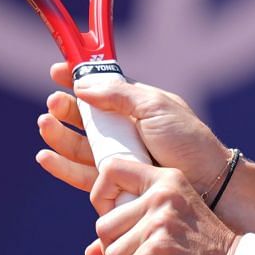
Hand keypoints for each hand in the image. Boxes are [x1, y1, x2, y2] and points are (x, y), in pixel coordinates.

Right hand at [35, 63, 229, 200]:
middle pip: (86, 118)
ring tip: (45, 125)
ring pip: (80, 146)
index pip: (104, 89)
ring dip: (59, 135)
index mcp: (138, 106)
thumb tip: (84, 85)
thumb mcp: (155, 107)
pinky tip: (46, 157)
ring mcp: (120, 157)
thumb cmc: (187, 141)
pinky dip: (62, 166)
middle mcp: (126, 131)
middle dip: (65, 109)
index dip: (80, 79)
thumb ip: (119, 95)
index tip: (56, 70)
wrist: (209, 183)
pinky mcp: (115, 184)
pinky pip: (82, 175)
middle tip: (52, 103)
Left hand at [90, 157, 238, 254]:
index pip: (113, 170)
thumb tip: (89, 254)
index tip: (112, 217)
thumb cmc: (204, 250)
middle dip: (113, 250)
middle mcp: (162, 198)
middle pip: (103, 226)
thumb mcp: (173, 224)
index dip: (101, 196)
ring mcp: (159, 226)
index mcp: (166, 181)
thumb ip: (134, 229)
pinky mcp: (157, 254)